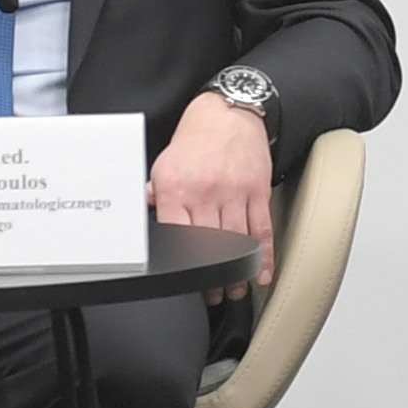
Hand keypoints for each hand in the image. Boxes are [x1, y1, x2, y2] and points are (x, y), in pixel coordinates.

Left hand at [154, 94, 276, 273]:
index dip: (182, 266)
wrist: (228, 111)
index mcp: (175, 188)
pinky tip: (260, 274)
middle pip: (208, 247)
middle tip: (212, 296)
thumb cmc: (195, 141)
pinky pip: (261, 230)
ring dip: (236, 273)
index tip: (186, 284)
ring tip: (234, 290)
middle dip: (211, 278)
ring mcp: (234, 192)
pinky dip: (263, 256)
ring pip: (236, 244)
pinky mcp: (257, 191)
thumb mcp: (163, 165)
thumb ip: (155, 196)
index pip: (176, 236)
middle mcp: (205, 192)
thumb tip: (144, 222)